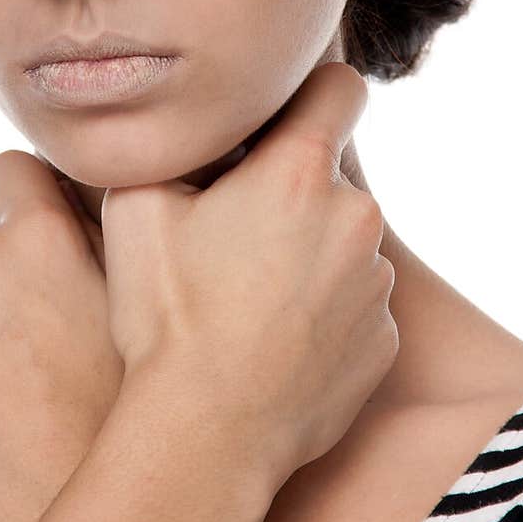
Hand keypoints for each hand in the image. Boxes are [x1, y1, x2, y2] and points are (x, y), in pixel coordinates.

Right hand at [100, 62, 397, 492]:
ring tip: (247, 301)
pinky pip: (355, 305)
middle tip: (233, 235)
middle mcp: (355, 219)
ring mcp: (376, 285)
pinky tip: (272, 343)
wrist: (207, 435)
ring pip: (344, 244)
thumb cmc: (166, 317)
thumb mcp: (138, 207)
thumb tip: (189, 130)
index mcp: (300, 173)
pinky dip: (323, 313)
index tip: (287, 112)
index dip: (313, 91)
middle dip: (291, 193)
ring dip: (309, 255)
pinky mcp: (385, 341)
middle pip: (332, 178)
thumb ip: (175, 148)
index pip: (341, 87)